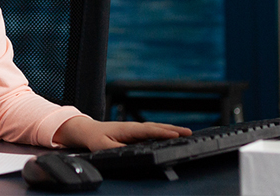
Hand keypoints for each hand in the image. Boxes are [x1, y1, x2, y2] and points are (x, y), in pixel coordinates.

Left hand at [52, 116, 189, 151]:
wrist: (89, 130)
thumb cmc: (96, 138)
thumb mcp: (103, 146)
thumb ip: (116, 150)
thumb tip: (129, 152)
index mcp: (129, 129)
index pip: (149, 130)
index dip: (163, 133)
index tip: (176, 136)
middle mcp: (135, 127)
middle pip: (157, 127)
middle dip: (173, 130)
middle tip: (189, 132)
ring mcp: (136, 129)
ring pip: (157, 128)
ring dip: (172, 130)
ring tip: (186, 133)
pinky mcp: (136, 133)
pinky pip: (153, 131)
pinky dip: (165, 132)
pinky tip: (173, 135)